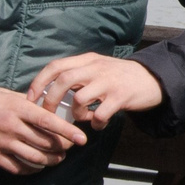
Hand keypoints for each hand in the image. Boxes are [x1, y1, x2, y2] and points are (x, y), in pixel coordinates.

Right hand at [0, 85, 80, 173]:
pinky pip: (18, 167)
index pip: (49, 121)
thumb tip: (47, 107)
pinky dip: (31, 169)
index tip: (82, 139)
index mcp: (16, 107)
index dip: (68, 131)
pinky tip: (36, 166)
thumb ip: (25, 102)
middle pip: (45, 142)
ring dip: (50, 161)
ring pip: (35, 158)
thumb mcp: (4, 94)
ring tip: (57, 159)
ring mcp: (1, 143)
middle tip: (69, 148)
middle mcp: (11, 125)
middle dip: (62, 148)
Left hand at [27, 54, 163, 142]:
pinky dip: (95, 123)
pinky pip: (100, 114)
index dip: (39, 82)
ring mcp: (109, 82)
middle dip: (50, 100)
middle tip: (49, 115)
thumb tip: (51, 91)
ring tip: (83, 118)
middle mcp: (96, 68)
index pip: (56, 66)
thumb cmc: (120, 77)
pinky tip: (99, 123)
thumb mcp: (99, 68)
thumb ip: (78, 75)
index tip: (31, 98)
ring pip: (79, 98)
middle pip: (63, 80)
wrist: (153, 79)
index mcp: (88, 60)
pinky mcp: (121, 97)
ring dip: (76, 114)